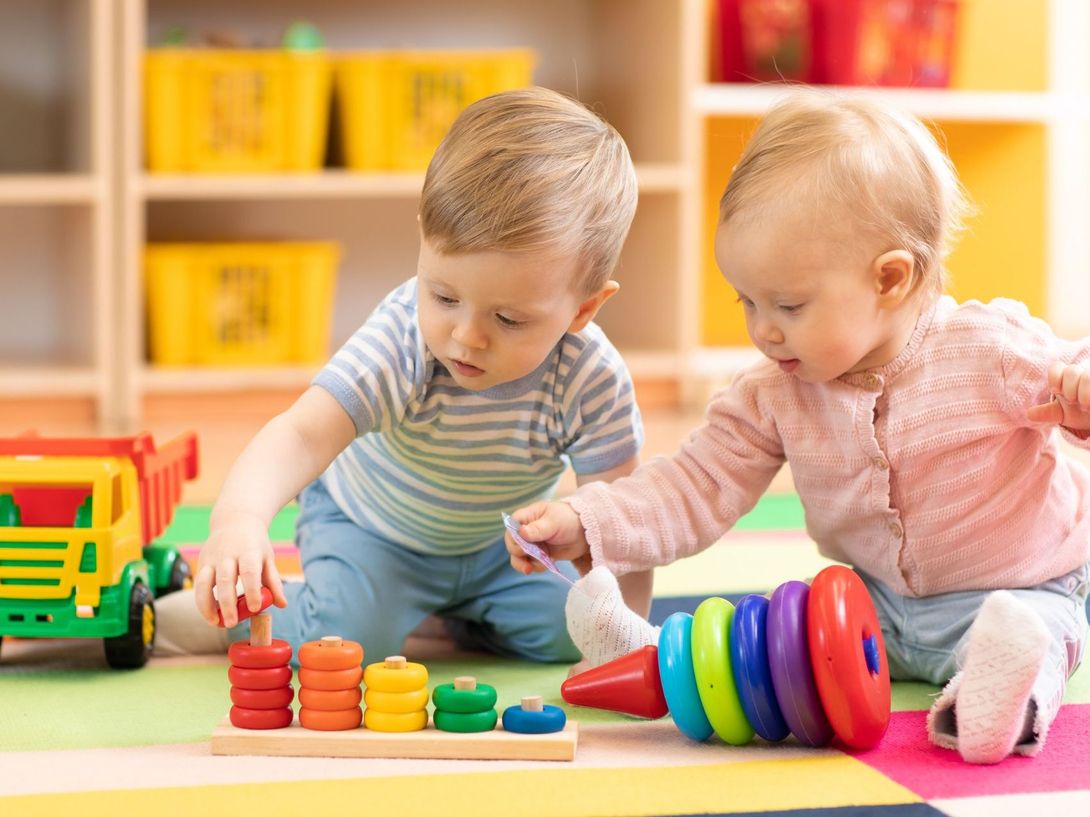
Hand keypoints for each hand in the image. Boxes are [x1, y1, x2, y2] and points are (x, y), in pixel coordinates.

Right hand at [193, 512, 286, 627]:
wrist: (235, 520)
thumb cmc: (255, 544)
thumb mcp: (267, 558)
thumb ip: (274, 581)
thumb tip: (282, 605)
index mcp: (249, 551)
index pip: (250, 572)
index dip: (252, 591)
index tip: (255, 609)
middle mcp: (228, 554)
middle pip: (225, 580)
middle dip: (227, 604)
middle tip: (232, 624)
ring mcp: (212, 558)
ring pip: (204, 583)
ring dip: (207, 606)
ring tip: (216, 623)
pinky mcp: (201, 562)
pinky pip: (198, 585)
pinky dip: (201, 602)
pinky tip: (210, 615)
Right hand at [504, 501, 591, 575]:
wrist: (585, 533)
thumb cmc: (568, 519)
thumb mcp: (554, 522)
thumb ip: (538, 529)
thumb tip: (521, 532)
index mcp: (526, 517)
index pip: (511, 528)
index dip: (514, 539)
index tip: (523, 546)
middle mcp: (526, 531)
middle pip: (512, 545)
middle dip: (520, 554)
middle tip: (532, 556)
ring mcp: (532, 544)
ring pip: (519, 558)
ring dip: (525, 564)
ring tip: (534, 567)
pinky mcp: (539, 555)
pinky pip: (530, 564)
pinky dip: (535, 567)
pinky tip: (545, 565)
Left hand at [1026, 362, 1089, 430]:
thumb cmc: (1081, 414)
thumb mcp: (1063, 415)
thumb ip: (1047, 413)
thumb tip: (1028, 414)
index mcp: (1066, 379)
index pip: (1056, 367)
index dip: (1055, 378)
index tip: (1056, 391)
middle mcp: (1081, 374)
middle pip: (1072, 371)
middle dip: (1070, 388)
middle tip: (1073, 402)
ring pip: (1087, 376)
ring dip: (1084, 392)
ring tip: (1086, 407)